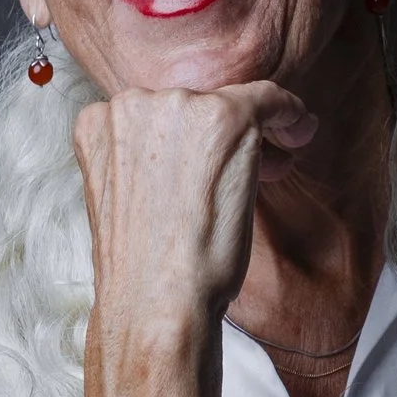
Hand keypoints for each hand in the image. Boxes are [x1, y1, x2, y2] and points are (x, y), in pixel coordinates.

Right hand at [73, 81, 317, 368]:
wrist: (157, 299)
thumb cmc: (142, 268)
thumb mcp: (127, 200)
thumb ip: (146, 163)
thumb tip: (196, 152)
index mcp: (98, 123)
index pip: (156, 114)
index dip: (189, 136)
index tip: (211, 157)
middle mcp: (133, 102)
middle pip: (192, 104)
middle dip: (221, 135)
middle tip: (248, 167)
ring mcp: (177, 105)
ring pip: (228, 105)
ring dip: (253, 133)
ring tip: (274, 163)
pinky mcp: (224, 116)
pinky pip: (268, 98)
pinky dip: (287, 113)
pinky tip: (298, 129)